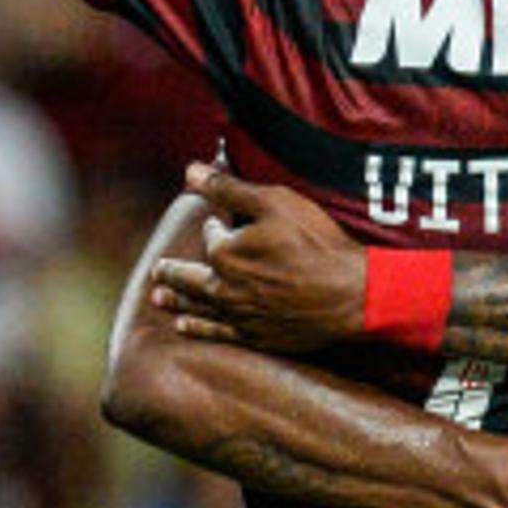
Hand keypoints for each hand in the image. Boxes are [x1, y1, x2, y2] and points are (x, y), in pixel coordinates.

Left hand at [150, 164, 373, 353]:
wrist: (350, 295)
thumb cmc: (315, 244)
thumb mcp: (274, 203)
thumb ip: (228, 188)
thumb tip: (189, 171)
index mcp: (225, 254)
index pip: (211, 236)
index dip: (216, 226)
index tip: (221, 221)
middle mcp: (224, 288)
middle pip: (191, 277)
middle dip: (173, 271)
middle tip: (157, 270)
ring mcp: (240, 315)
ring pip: (198, 306)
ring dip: (176, 300)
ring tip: (157, 297)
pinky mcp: (257, 336)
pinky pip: (218, 333)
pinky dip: (199, 328)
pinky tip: (185, 326)